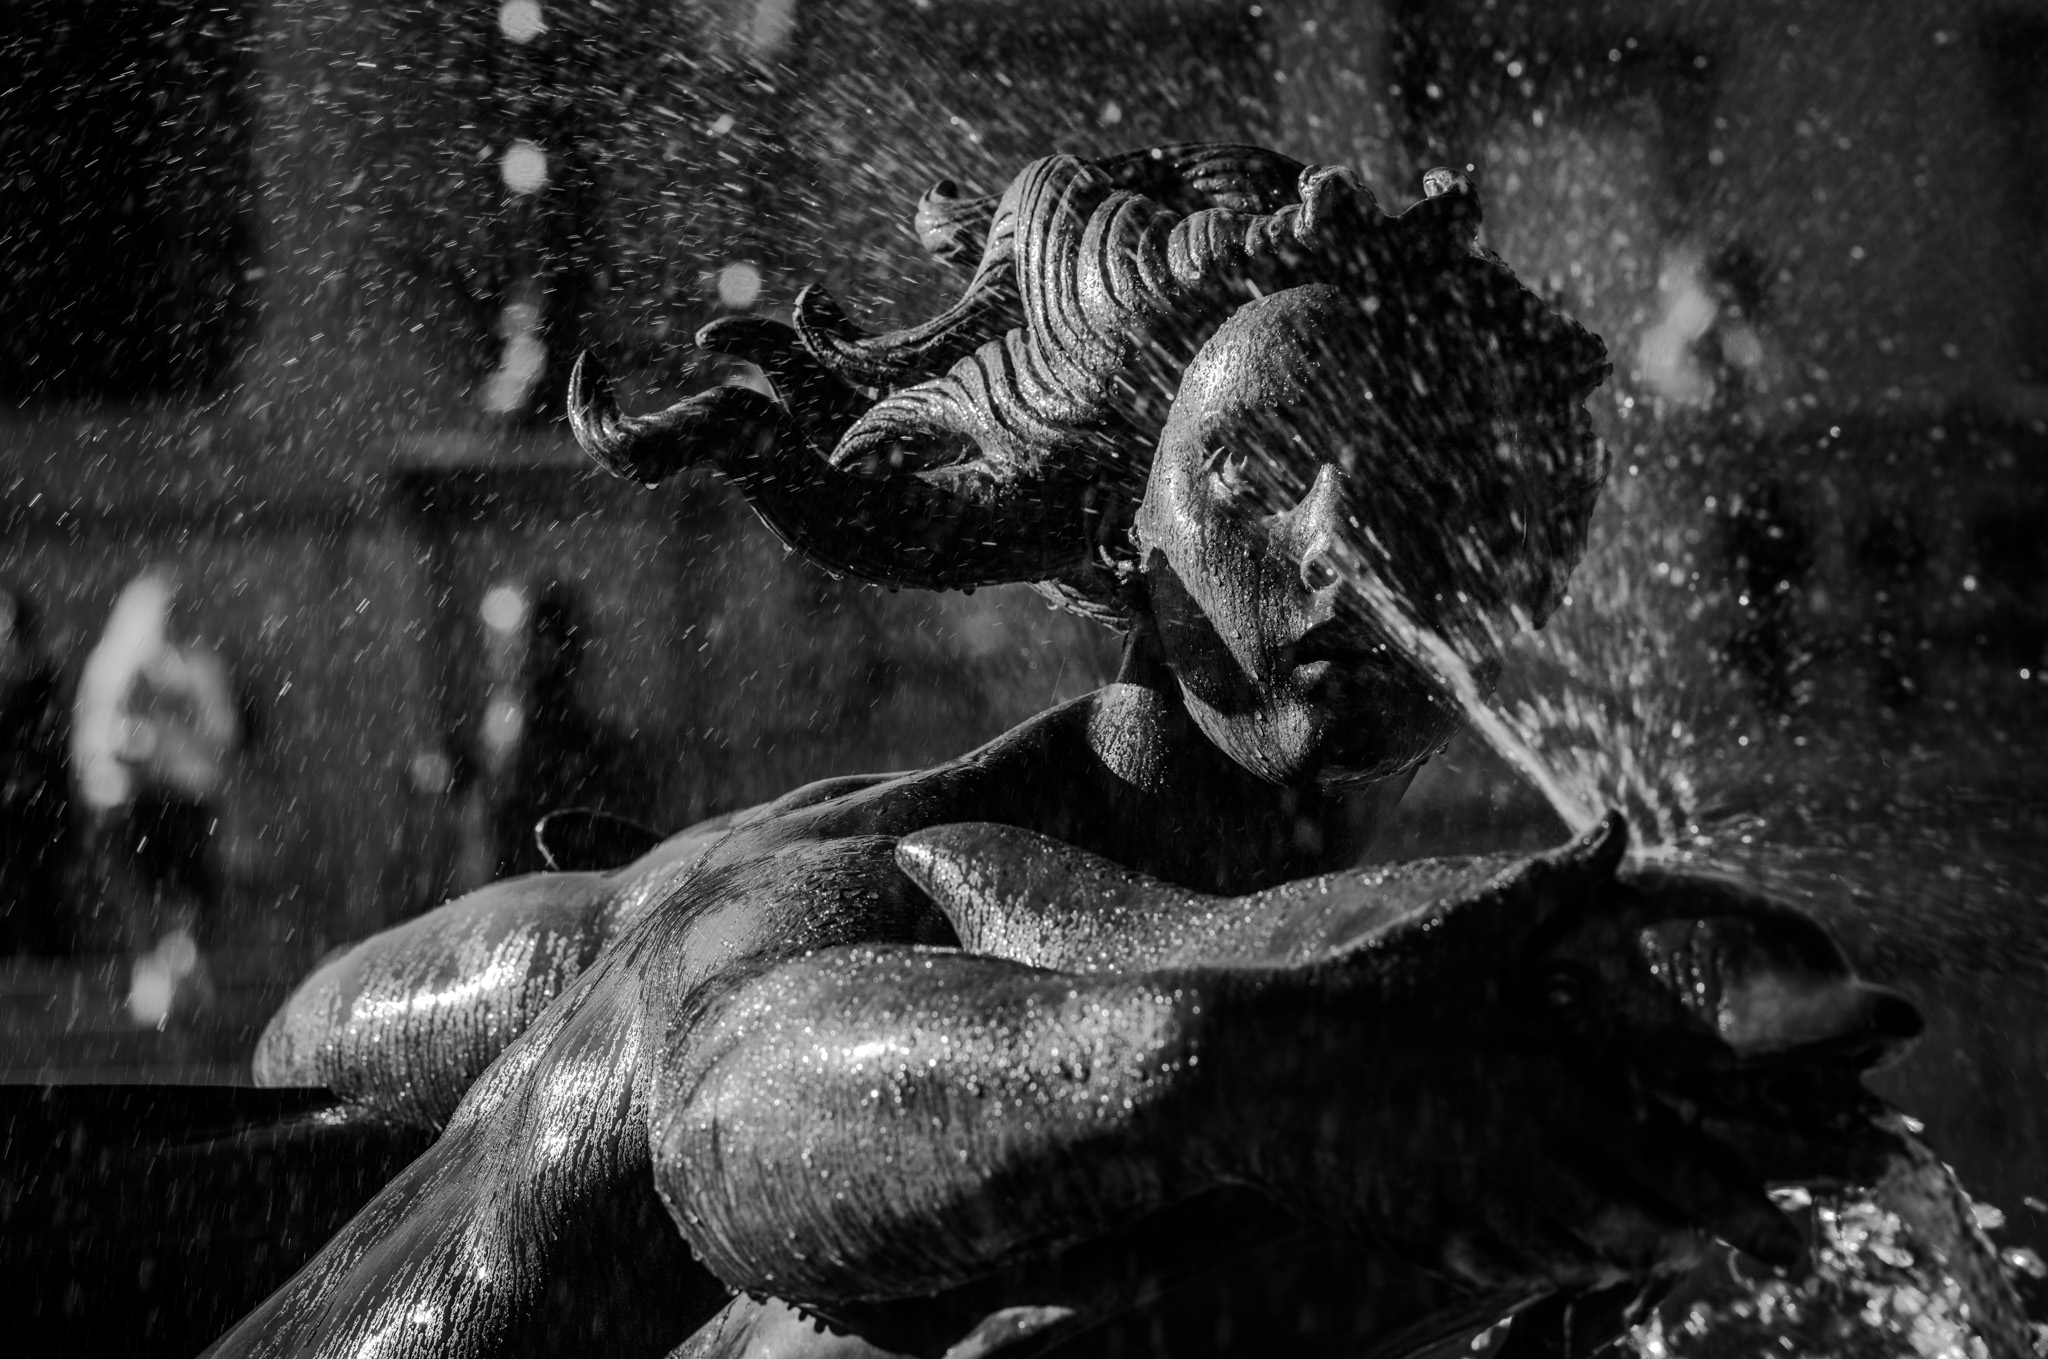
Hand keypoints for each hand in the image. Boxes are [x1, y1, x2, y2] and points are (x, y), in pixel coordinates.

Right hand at [1201, 814, 1807, 1293]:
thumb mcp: (1467, 927)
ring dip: (1629, 1254)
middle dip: (1703, 1242)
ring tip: (1659, 1247)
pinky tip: (1561, 1248)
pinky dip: (1550, 1264)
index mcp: (1558, 1082)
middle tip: (1738, 1248)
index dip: (1752, 1210)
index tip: (1797, 1240)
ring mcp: (1478, 1206)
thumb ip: (1554, 885)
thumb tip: (1617, 826)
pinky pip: (1512, 1269)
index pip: (1684, 1162)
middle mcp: (1531, 1156)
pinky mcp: (1427, 1238)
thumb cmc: (1369, 986)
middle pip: (1648, 1226)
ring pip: (1585, 1256)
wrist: (1251, 1064)